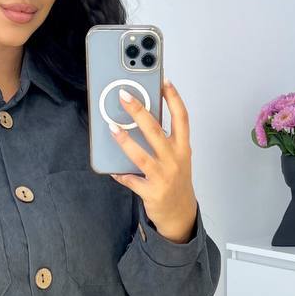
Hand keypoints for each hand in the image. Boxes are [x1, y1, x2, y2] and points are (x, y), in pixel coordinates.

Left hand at [108, 78, 197, 242]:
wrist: (180, 214)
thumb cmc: (177, 181)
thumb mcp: (178, 158)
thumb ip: (165, 140)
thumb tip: (143, 118)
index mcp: (183, 148)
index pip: (181, 117)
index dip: (173, 98)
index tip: (164, 81)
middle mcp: (175, 160)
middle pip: (155, 130)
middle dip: (139, 111)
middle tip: (125, 96)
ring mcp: (163, 176)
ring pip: (141, 155)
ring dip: (124, 140)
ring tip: (111, 127)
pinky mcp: (151, 192)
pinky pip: (131, 180)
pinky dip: (120, 174)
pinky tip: (112, 169)